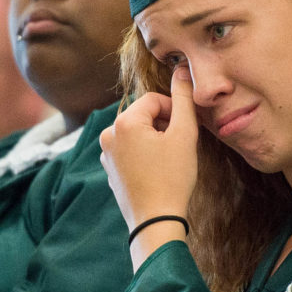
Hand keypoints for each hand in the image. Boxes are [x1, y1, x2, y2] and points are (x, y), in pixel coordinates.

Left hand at [100, 68, 198, 236]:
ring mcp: (106, 153)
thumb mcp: (185, 135)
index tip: (186, 132)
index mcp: (124, 122)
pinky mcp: (109, 169)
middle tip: (179, 148)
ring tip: (168, 162)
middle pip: (144, 116)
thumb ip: (184, 99)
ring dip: (155, 140)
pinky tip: (156, 173)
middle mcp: (108, 134)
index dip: (175, 112)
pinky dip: (144, 155)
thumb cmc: (172, 178)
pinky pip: (130, 151)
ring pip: (138, 134)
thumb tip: (183, 69)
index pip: (155, 100)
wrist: (155, 221)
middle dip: (164, 126)